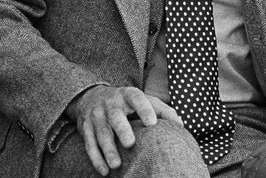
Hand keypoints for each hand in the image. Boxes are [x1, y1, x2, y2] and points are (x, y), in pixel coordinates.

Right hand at [65, 85, 181, 175]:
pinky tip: (104, 171)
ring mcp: (96, 115)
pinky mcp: (85, 127)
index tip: (152, 123)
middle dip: (122, 129)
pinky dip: (96, 158)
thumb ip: (162, 110)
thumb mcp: (143, 100)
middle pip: (115, 116)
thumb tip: (180, 125)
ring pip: (101, 133)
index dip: (145, 110)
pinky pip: (89, 143)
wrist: (91, 96)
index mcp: (128, 95)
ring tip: (117, 165)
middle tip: (130, 144)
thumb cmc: (127, 103)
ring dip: (108, 150)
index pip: (137, 99)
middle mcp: (111, 103)